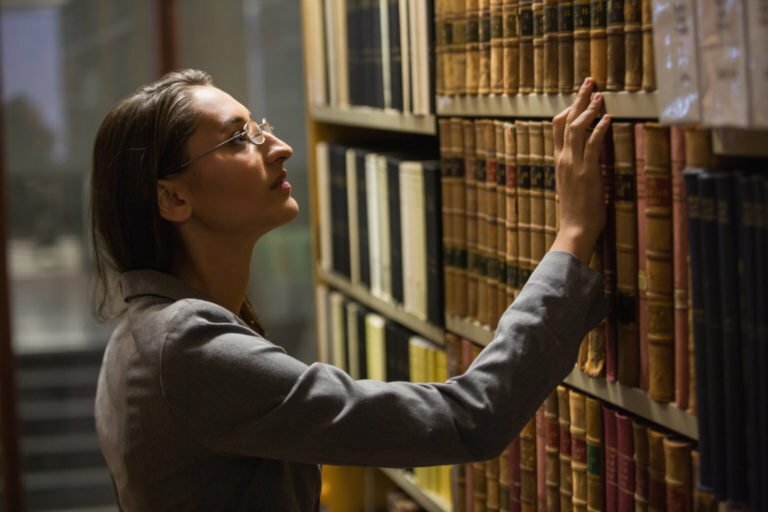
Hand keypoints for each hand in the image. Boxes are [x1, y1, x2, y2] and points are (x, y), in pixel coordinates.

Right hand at [550, 77, 611, 264]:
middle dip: (578, 100)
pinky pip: (591, 144)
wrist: (574, 229)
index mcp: (559, 162)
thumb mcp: (573, 186)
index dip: (568, 109)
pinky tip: (608, 117)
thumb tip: (588, 160)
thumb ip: (577, 170)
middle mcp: (563, 159)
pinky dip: (599, 128)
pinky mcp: (587, 171)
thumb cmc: (576, 213)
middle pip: (566, 121)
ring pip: (577, 128)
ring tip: (600, 94)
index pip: (557, 128)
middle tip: (589, 82)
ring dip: (589, 109)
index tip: (580, 98)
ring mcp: (573, 165)